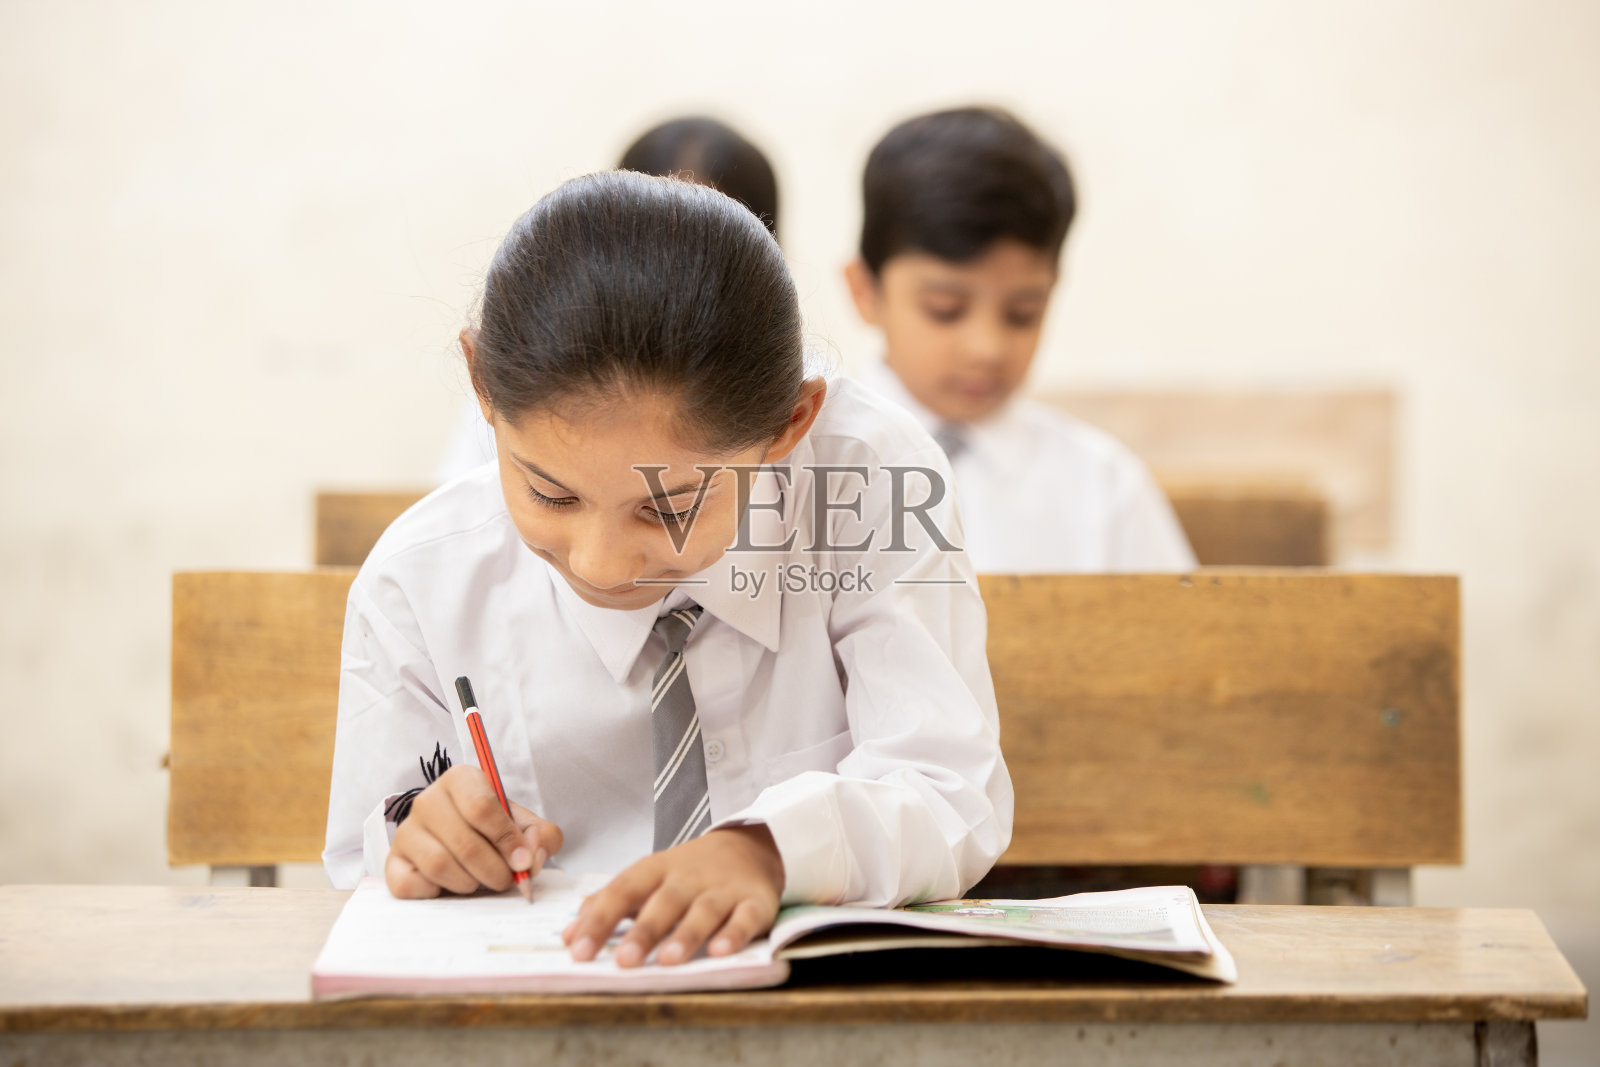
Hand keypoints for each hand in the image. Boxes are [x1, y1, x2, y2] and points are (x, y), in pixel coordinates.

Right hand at [385, 764, 563, 898]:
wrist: (464, 843)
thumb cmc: (494, 831)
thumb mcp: (525, 826)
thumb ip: (541, 837)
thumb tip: (530, 859)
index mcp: (461, 780)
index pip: (481, 807)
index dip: (507, 840)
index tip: (523, 862)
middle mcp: (427, 800)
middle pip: (465, 843)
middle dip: (494, 870)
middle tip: (505, 879)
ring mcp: (406, 831)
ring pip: (439, 865)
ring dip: (469, 882)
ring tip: (479, 880)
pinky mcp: (392, 862)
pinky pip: (411, 885)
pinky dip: (437, 893)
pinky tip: (449, 885)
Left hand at [563, 826, 783, 967]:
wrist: (749, 847)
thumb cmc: (687, 873)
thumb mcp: (646, 879)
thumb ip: (607, 905)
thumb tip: (567, 937)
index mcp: (656, 870)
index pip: (623, 890)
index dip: (600, 919)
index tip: (578, 949)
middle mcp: (688, 877)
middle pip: (664, 902)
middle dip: (644, 931)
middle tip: (623, 961)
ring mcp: (723, 889)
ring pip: (704, 910)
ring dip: (686, 935)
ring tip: (668, 960)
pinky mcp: (755, 902)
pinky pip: (746, 917)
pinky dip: (735, 934)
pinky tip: (721, 951)